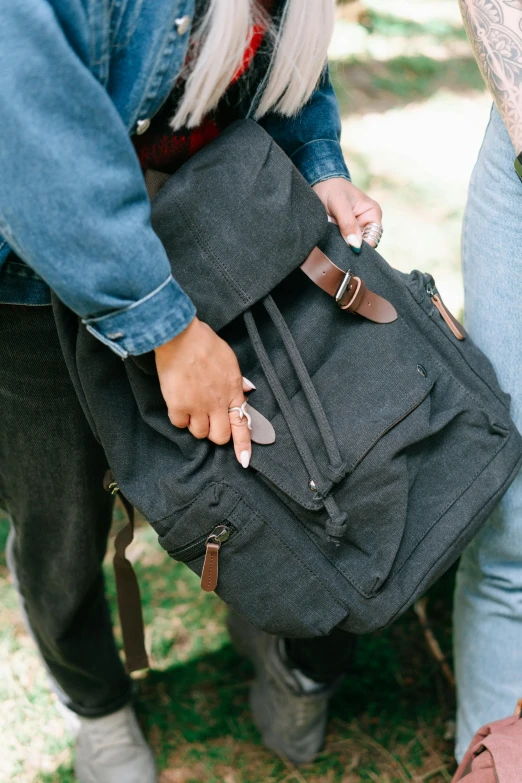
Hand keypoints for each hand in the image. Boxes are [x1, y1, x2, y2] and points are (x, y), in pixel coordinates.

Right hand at [154, 317, 253, 466]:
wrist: (180, 337)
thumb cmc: (204, 343)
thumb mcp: (229, 359)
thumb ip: (236, 379)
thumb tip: (245, 390)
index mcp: (232, 391)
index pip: (242, 424)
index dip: (243, 445)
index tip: (244, 461)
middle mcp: (217, 403)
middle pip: (219, 437)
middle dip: (215, 433)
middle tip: (208, 421)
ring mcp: (198, 407)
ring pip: (199, 433)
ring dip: (196, 425)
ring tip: (192, 407)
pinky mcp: (178, 406)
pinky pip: (180, 424)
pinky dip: (179, 418)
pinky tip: (179, 404)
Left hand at [313, 178, 382, 252]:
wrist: (320, 183)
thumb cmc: (333, 189)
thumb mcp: (340, 205)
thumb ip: (348, 224)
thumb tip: (356, 246)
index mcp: (373, 214)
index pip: (373, 238)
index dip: (362, 246)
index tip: (348, 249)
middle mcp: (367, 223)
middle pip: (364, 245)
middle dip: (352, 248)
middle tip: (338, 246)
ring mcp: (356, 229)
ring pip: (353, 246)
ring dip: (343, 247)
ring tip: (332, 242)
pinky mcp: (345, 232)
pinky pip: (344, 244)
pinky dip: (338, 245)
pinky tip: (331, 242)